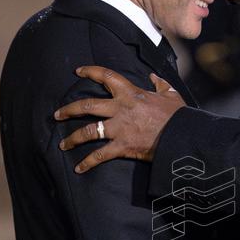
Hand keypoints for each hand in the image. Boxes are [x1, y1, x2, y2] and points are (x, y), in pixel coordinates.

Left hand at [54, 65, 185, 172]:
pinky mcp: (122, 146)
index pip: (106, 76)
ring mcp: (119, 128)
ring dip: (73, 138)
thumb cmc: (178, 116)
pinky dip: (87, 162)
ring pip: (89, 131)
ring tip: (63, 144)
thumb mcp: (172, 95)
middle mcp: (120, 108)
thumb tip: (153, 77)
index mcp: (131, 93)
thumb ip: (160, 84)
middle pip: (87, 105)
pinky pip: (100, 155)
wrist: (182, 136)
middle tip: (57, 114)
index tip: (78, 71)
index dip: (90, 71)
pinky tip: (79, 168)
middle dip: (69, 109)